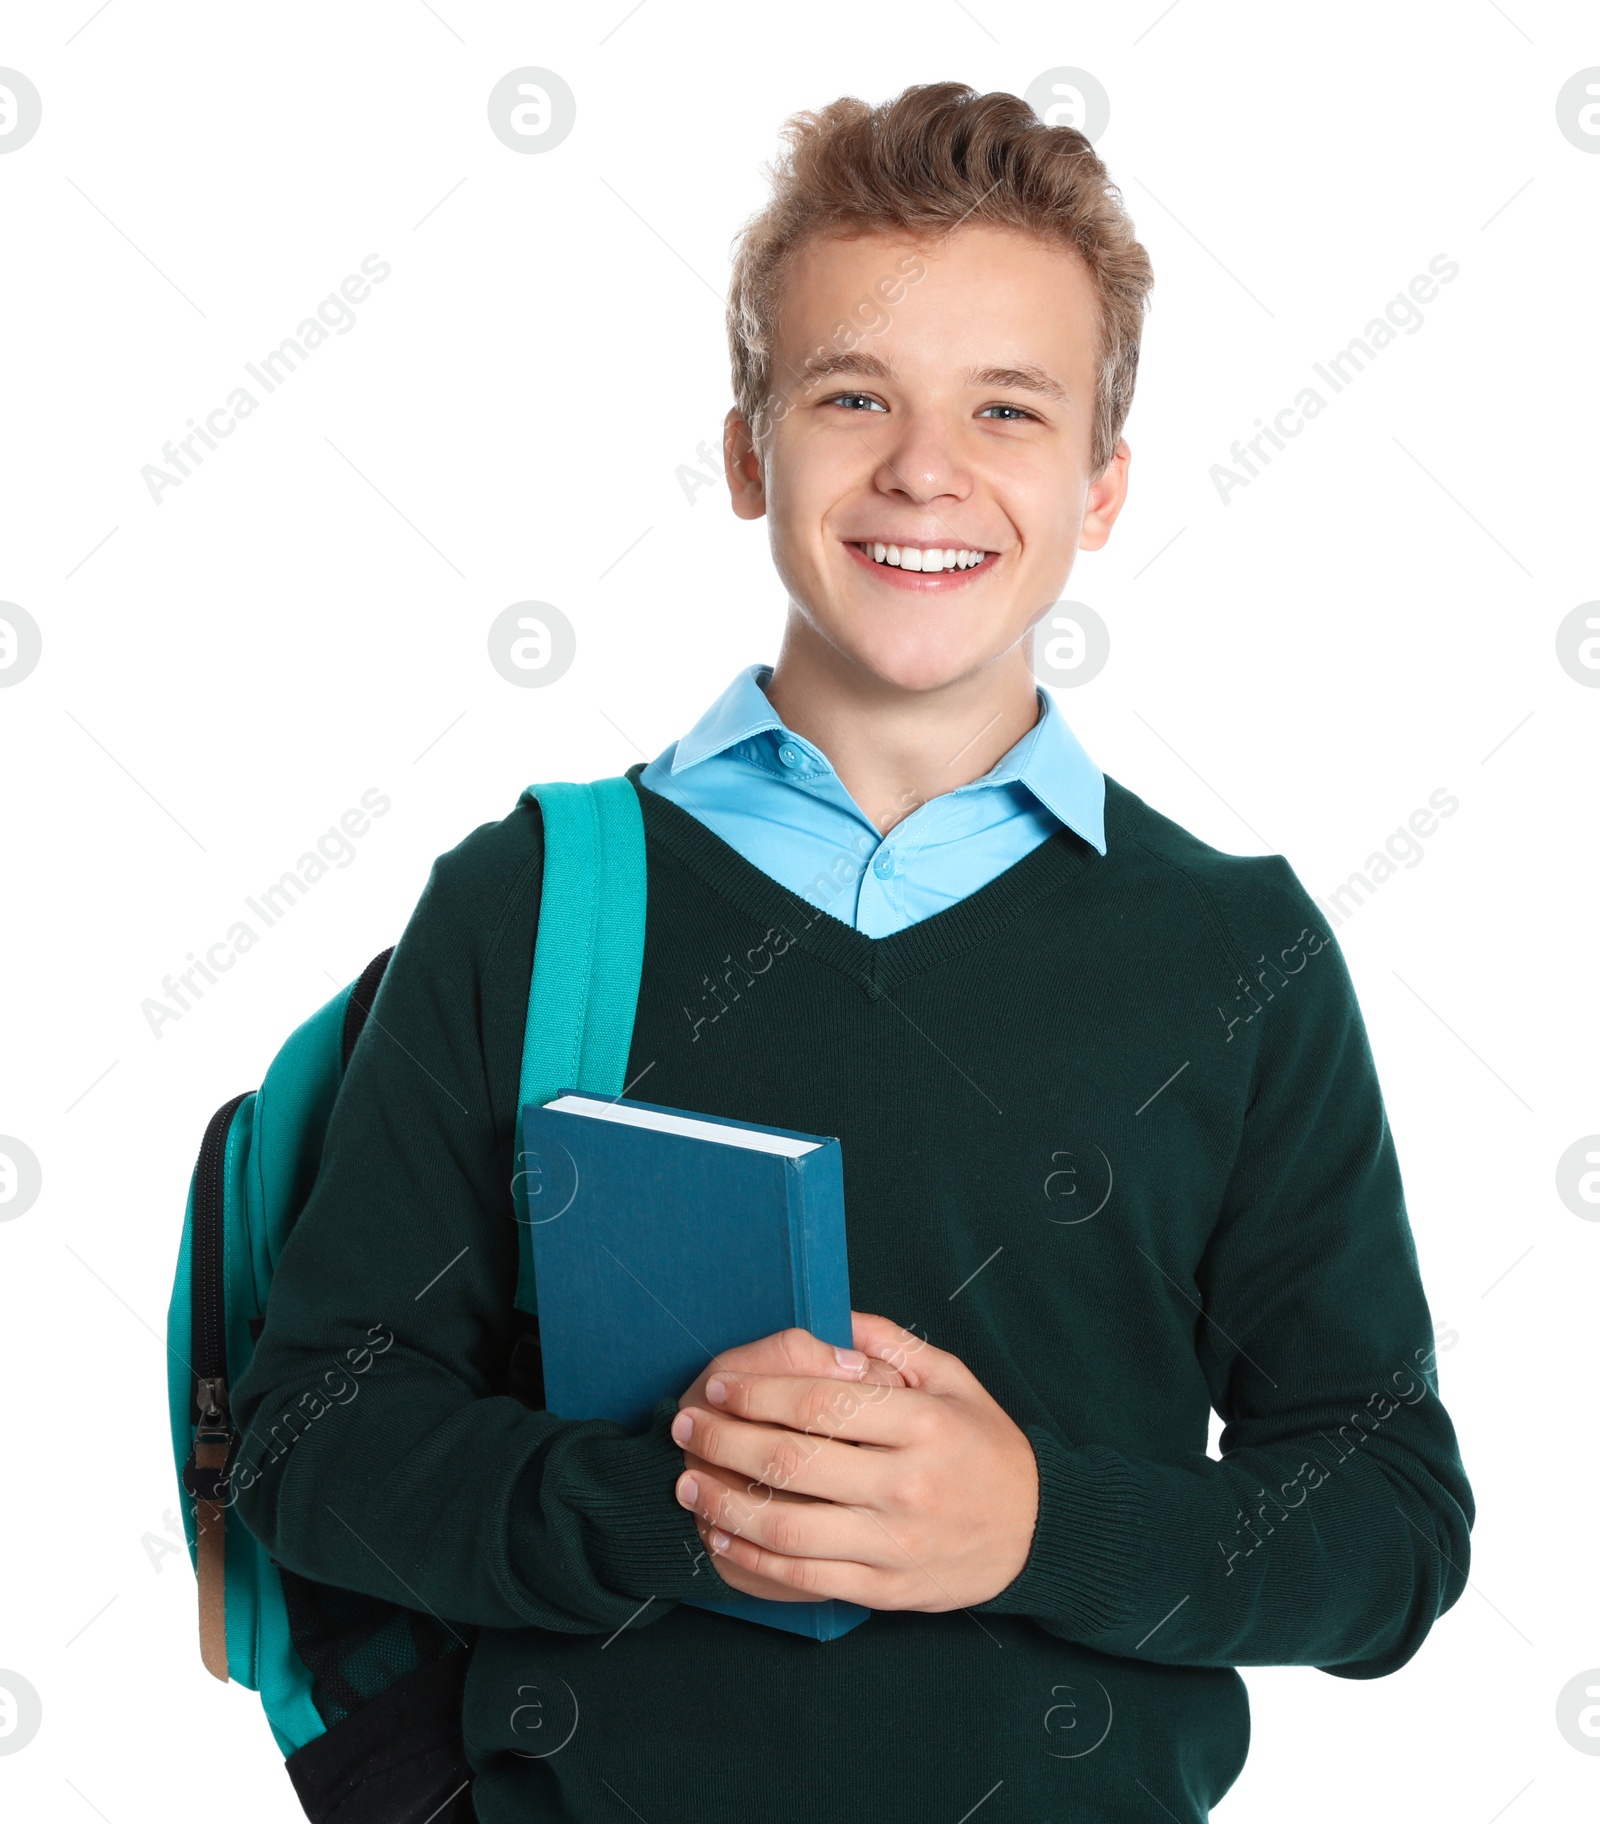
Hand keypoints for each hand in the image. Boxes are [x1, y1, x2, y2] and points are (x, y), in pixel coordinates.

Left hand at [671, 1312, 1039, 1611]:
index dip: (759, 1391)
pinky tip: (721, 1532)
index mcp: (924, 1424)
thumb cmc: (985, 1444)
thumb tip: (831, 1317)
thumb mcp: (952, 1378)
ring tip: (688, 1481)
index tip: (719, 1384)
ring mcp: (895, 1542)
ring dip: (725, 1503)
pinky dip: (752, 1556)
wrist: (1036, 1532)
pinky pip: (805, 1575)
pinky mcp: (886, 1588)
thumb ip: (890, 1343)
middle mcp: (907, 1484)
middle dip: (724, 1441)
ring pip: (788, 1526)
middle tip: (685, 1424)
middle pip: (793, 1462)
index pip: (822, 1402)